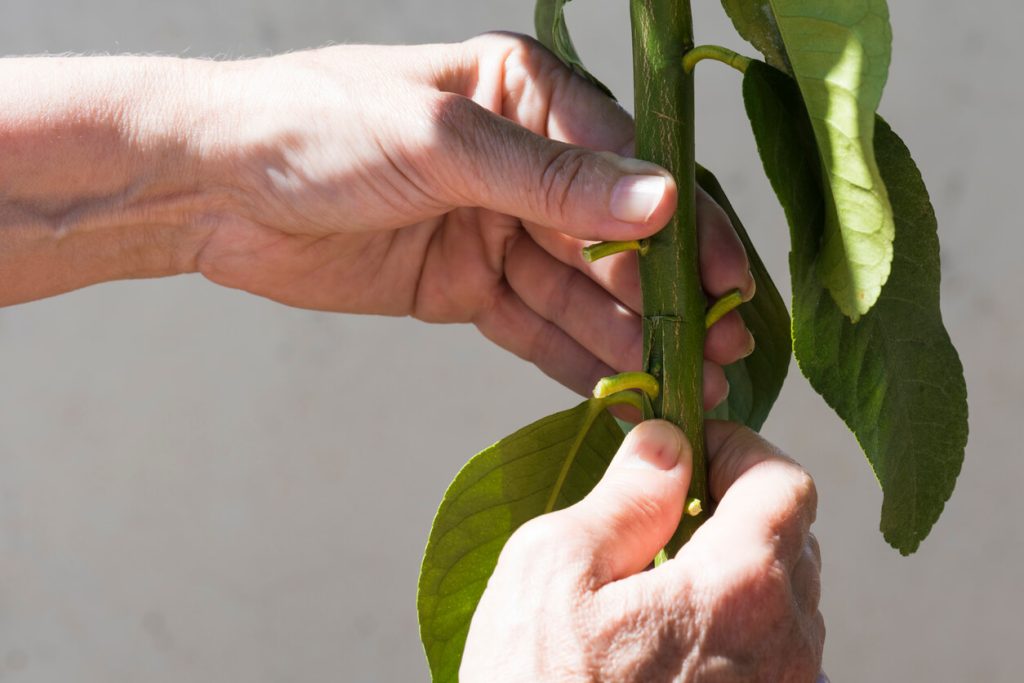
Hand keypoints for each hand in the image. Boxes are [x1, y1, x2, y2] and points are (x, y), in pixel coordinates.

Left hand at [192, 33, 753, 400]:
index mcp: (524, 92)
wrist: (209, 189)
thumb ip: (551, 180)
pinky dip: (574, 358)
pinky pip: (532, 327)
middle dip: (667, 295)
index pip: (626, 162)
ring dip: (630, 338)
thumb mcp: (440, 141)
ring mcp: (494, 227)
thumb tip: (661, 202)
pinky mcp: (463, 286)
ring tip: (683, 388)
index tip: (727, 283)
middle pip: (613, 236)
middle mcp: (521, 160)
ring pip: (579, 291)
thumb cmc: (313, 128)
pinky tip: (620, 390)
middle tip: (720, 353)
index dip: (684, 225)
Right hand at [461, 420, 824, 681]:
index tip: (691, 449)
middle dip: (734, 507)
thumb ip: (625, 496)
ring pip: (783, 599)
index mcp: (742, 588)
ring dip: (731, 570)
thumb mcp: (554, 567)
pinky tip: (662, 640)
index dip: (737, 450)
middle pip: (791, 538)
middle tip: (662, 511)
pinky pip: (770, 654)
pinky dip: (730, 625)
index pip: (784, 482)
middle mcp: (786, 645)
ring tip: (653, 582)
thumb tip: (666, 446)